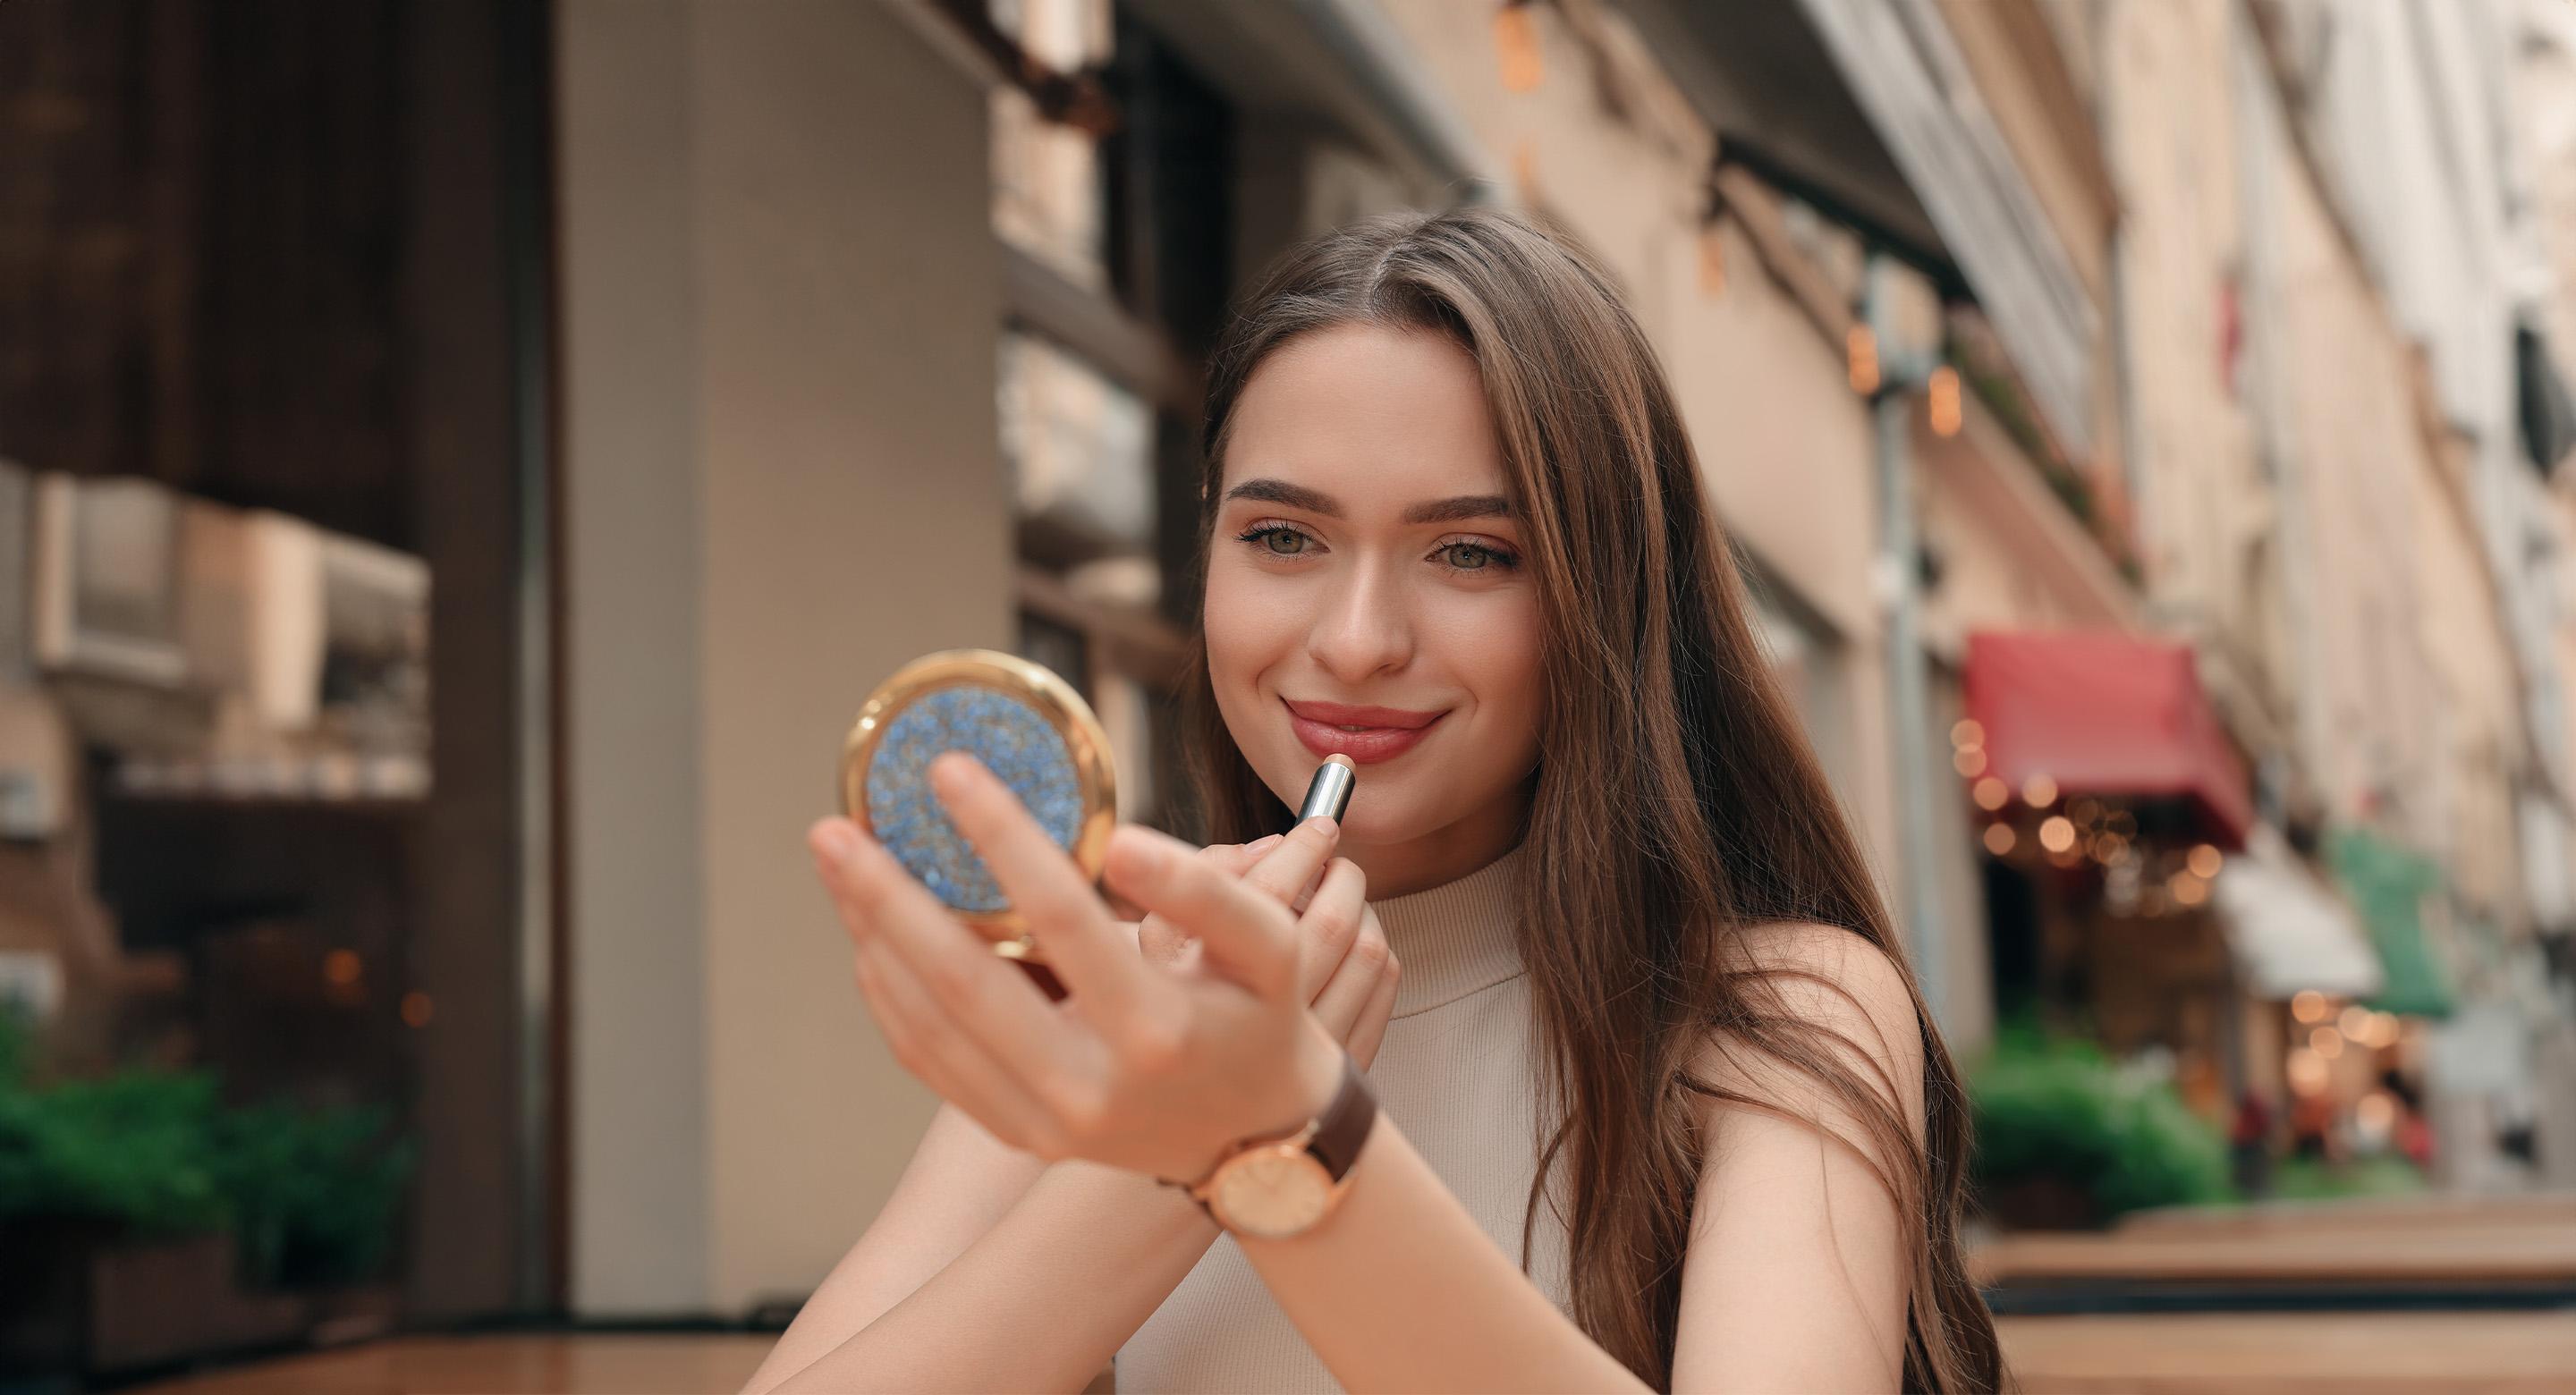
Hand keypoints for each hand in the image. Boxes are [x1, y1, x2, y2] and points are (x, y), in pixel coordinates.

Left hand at [810, 753, 1346, 1183]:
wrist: (1258, 1137)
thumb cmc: (1261, 1016)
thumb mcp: (1272, 946)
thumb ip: (1205, 891)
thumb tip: (1120, 841)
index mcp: (1155, 1030)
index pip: (1061, 917)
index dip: (1000, 836)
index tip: (948, 772)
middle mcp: (1089, 1087)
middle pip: (961, 981)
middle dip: (886, 897)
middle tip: (833, 829)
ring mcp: (1044, 1120)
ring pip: (928, 1023)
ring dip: (872, 937)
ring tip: (840, 864)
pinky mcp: (1017, 1132)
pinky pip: (929, 1060)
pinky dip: (889, 994)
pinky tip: (870, 935)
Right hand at [1139, 832, 1400, 1067]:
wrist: (1181, 1101)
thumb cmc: (1164, 1003)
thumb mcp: (1152, 939)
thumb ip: (1201, 881)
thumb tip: (1271, 845)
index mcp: (1209, 986)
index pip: (1269, 896)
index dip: (1302, 847)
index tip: (1316, 824)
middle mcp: (1265, 1024)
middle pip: (1333, 920)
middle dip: (1340, 872)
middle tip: (1330, 854)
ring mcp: (1312, 1051)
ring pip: (1367, 950)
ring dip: (1362, 906)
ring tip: (1338, 892)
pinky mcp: (1344, 1067)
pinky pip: (1383, 987)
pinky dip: (1376, 948)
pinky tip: (1352, 939)